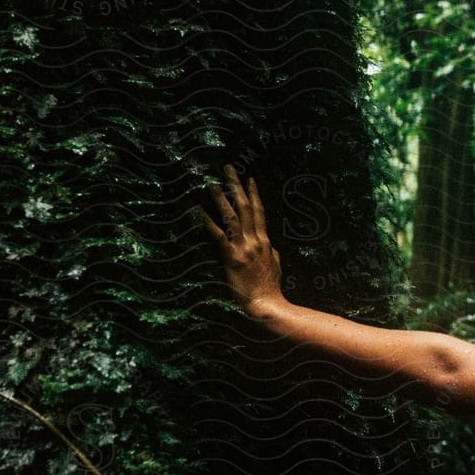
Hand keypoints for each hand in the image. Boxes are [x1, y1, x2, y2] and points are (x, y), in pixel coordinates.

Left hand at [199, 163, 284, 315]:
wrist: (267, 305)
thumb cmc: (271, 289)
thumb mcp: (276, 266)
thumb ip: (271, 253)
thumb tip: (269, 245)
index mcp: (265, 242)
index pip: (259, 212)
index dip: (254, 194)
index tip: (249, 179)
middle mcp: (255, 240)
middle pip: (246, 207)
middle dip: (237, 186)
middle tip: (228, 169)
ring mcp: (244, 248)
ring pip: (232, 217)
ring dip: (222, 199)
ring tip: (212, 184)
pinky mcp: (232, 258)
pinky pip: (219, 236)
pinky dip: (208, 223)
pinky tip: (198, 212)